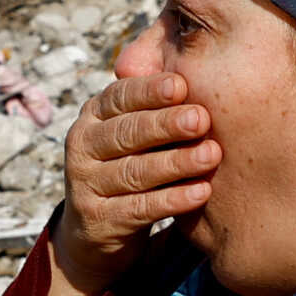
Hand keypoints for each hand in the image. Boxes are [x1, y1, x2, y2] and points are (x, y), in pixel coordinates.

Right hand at [36, 72, 216, 295]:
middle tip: (202, 118)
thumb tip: (201, 66)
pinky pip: (139, 208)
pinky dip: (172, 200)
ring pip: (134, 171)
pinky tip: (202, 193)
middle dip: (166, 124)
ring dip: (175, 163)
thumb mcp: (135, 132)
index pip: (120, 96)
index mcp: (94, 115)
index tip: (182, 85)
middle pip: (127, 132)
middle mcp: (83, 144)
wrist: (96, 230)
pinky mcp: (97, 220)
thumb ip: (157, 105)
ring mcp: (85, 184)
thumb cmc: (131, 165)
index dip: (150, 91)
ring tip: (211, 155)